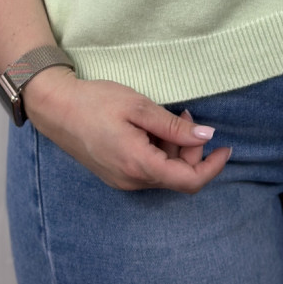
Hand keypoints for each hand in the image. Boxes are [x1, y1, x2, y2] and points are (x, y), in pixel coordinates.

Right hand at [21, 67, 231, 192]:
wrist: (56, 109)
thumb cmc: (96, 102)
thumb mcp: (139, 107)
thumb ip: (173, 127)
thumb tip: (206, 136)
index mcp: (140, 165)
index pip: (189, 181)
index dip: (212, 167)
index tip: (226, 148)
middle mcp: (132, 181)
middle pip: (178, 176)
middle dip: (191, 149)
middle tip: (186, 115)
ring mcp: (122, 180)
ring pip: (164, 172)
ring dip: (175, 149)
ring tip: (170, 116)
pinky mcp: (116, 174)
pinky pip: (148, 170)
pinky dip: (159, 152)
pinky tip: (152, 128)